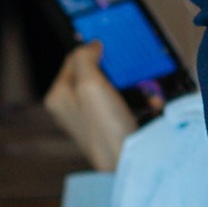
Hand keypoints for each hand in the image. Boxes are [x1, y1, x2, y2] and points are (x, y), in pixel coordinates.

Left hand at [43, 41, 135, 171]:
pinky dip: (138, 100)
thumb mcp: (90, 85)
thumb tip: (90, 45)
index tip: (112, 50)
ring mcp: (89, 116)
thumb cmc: (104, 128)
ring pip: (112, 85)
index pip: (74, 59)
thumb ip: (84, 58)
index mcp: (58, 96)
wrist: (126, 161)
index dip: (93, 51)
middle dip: (117, 71)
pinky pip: (124, 102)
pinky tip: (148, 104)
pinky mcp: (107, 124)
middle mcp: (71, 106)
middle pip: (95, 72)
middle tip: (129, 72)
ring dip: (132, 85)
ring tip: (144, 92)